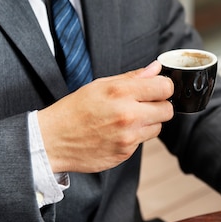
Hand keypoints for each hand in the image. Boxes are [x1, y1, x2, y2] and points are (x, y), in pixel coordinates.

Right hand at [38, 60, 173, 172]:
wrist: (53, 141)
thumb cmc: (74, 110)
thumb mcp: (100, 86)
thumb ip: (132, 77)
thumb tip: (155, 69)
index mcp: (121, 93)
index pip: (164, 87)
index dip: (163, 87)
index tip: (157, 89)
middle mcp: (128, 115)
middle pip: (167, 110)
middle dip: (159, 106)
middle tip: (144, 105)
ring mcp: (128, 136)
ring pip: (158, 127)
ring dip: (148, 123)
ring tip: (127, 119)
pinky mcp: (125, 153)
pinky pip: (142, 141)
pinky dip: (135, 136)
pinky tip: (117, 132)